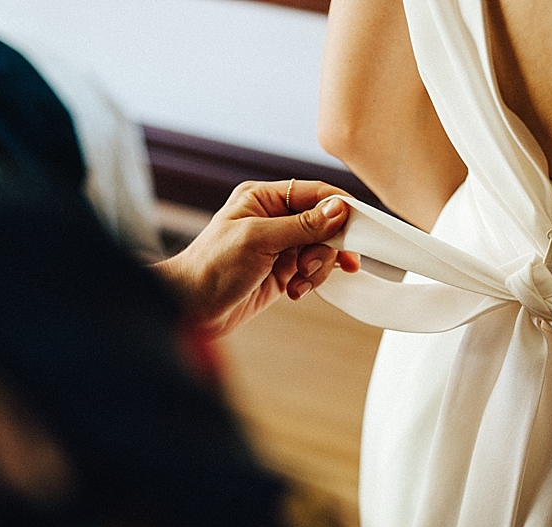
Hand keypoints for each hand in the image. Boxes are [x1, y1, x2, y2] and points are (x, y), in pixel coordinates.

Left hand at [152, 180, 359, 337]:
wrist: (191, 309)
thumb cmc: (212, 268)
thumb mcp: (258, 239)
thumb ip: (302, 225)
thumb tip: (339, 208)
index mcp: (264, 198)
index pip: (315, 193)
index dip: (340, 209)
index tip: (360, 227)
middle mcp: (274, 218)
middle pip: (324, 224)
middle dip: (325, 248)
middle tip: (310, 267)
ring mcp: (280, 246)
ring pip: (322, 250)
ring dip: (318, 269)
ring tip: (299, 283)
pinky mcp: (283, 272)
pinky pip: (313, 271)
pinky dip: (311, 282)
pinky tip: (296, 292)